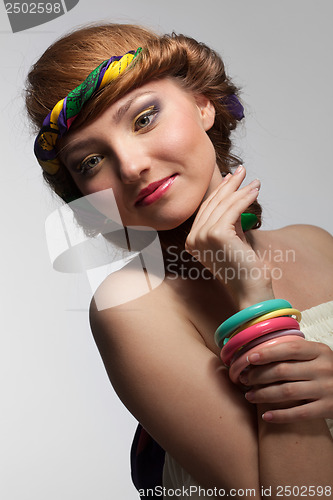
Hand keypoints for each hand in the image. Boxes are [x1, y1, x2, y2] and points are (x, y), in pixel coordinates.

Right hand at [185, 166, 273, 307]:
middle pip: (212, 204)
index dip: (219, 192)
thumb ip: (229, 218)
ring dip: (240, 190)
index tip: (231, 178)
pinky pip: (232, 209)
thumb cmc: (244, 267)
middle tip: (242, 171)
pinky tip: (255, 190)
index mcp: (192, 241)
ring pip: (223, 205)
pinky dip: (245, 197)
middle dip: (229, 185)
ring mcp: (202, 237)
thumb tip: (234, 191)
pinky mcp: (216, 235)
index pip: (206, 209)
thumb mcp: (232, 237)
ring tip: (254, 181)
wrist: (250, 290)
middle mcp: (193, 239)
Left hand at [236, 338, 332, 422]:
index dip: (267, 353)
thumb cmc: (328, 370)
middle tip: (244, 379)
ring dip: (263, 394)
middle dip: (258, 375)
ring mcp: (326, 389)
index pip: (289, 349)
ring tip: (250, 396)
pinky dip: (280, 415)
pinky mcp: (328, 409)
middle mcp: (323, 369)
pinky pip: (299, 413)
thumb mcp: (318, 355)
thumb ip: (297, 352)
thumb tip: (260, 351)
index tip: (249, 358)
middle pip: (283, 371)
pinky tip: (266, 416)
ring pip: (287, 392)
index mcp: (320, 351)